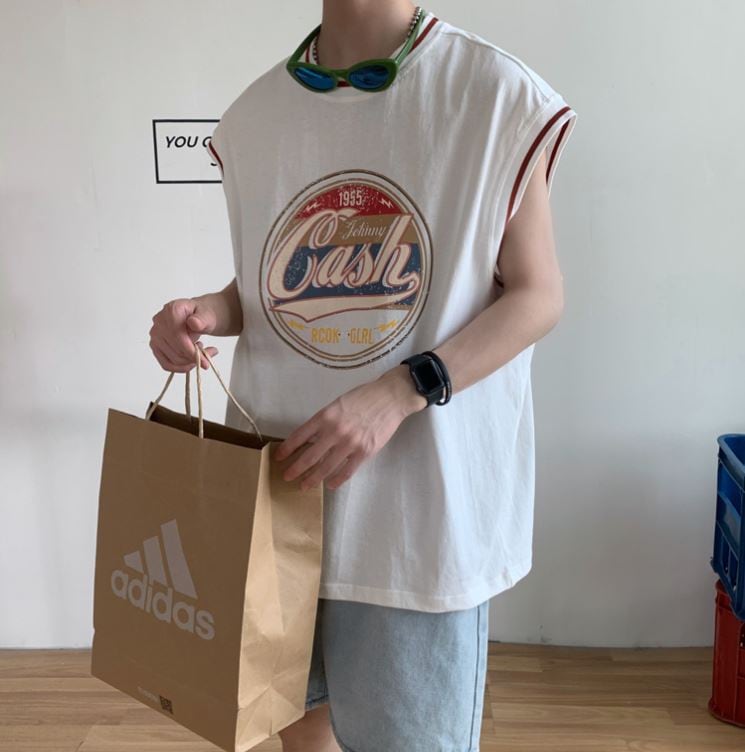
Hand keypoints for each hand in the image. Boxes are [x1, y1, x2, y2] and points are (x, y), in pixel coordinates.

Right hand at [149, 298, 218, 371]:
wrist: (197, 317)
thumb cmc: (202, 316)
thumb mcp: (208, 315)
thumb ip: (203, 319)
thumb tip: (194, 323)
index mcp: (172, 310)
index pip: (178, 337)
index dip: (192, 352)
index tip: (206, 361)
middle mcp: (159, 322)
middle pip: (176, 351)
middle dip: (195, 358)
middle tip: (209, 354)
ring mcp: (155, 335)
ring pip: (173, 360)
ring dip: (190, 362)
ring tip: (201, 352)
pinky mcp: (155, 346)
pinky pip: (166, 364)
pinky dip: (181, 368)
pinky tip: (191, 361)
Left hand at [274, 365, 426, 490]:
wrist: (390, 398)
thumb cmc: (363, 398)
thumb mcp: (338, 404)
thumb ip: (325, 421)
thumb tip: (310, 439)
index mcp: (326, 416)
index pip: (300, 435)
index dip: (288, 448)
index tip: (280, 457)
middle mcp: (335, 430)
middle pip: (310, 456)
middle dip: (296, 469)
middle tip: (287, 477)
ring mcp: (350, 443)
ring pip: (326, 467)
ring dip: (313, 478)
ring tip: (304, 485)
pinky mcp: (365, 452)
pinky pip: (347, 471)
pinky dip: (336, 480)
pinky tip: (329, 485)